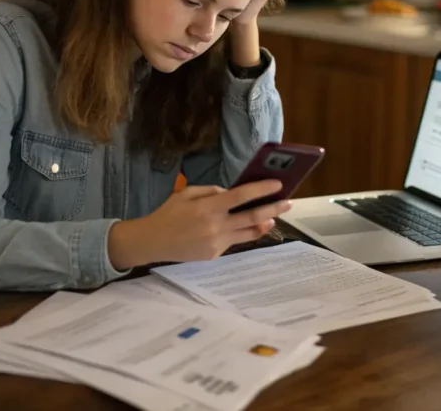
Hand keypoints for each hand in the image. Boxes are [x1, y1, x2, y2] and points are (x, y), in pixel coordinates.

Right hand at [107, 180, 291, 268]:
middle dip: (273, 208)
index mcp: (208, 207)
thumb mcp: (186, 194)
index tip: (277, 185)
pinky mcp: (215, 255)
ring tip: (274, 216)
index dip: (261, 190)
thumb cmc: (168, 213)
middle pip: (252, 216)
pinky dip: (243, 233)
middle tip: (288, 202)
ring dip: (264, 223)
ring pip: (248, 232)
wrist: (152, 242)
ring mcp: (216, 243)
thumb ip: (210, 191)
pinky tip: (250, 226)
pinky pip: (234, 241)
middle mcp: (215, 226)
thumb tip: (231, 193)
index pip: (241, 196)